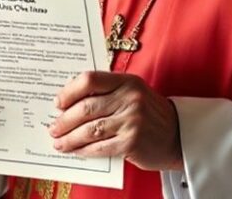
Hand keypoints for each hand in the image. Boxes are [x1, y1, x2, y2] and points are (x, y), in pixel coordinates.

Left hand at [49, 71, 182, 170]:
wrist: (178, 136)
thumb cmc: (147, 114)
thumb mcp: (132, 93)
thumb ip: (106, 92)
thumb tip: (68, 103)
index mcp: (127, 81)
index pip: (90, 80)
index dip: (69, 91)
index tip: (57, 102)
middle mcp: (130, 98)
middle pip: (86, 107)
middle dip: (64, 120)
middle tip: (53, 128)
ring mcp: (132, 121)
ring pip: (90, 129)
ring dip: (70, 138)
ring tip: (59, 142)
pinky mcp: (132, 143)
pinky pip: (100, 147)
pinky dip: (84, 150)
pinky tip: (76, 151)